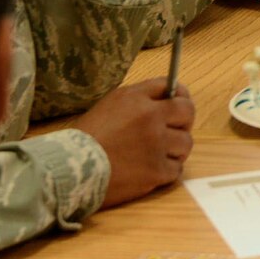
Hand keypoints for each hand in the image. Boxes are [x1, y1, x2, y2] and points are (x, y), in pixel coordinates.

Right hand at [74, 77, 195, 207]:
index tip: (179, 103)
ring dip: (175, 149)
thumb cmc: (85, 138)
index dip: (179, 95)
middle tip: (173, 131)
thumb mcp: (108, 106)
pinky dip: (167, 170)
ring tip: (158, 154)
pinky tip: (152, 171)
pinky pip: (176, 168)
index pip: (172, 87)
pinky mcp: (157, 171)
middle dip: (183, 121)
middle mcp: (151, 118)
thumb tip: (163, 98)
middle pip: (187, 112)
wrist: (71, 170)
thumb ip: (138, 99)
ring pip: (185, 143)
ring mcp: (157, 145)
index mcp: (137, 99)